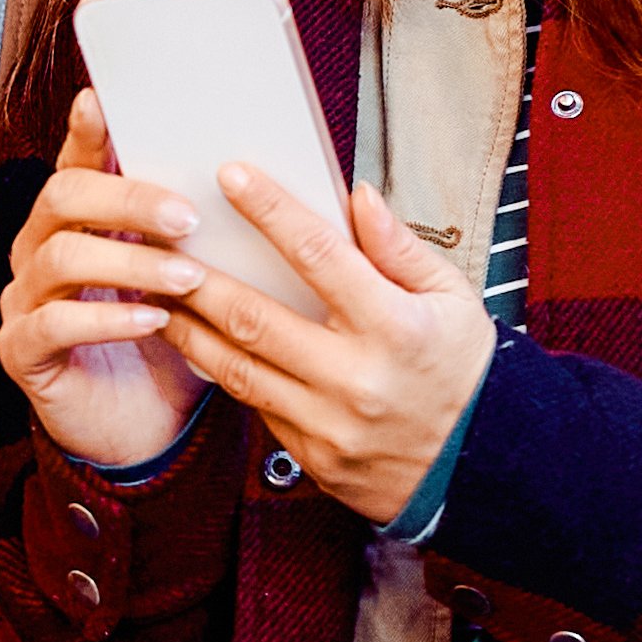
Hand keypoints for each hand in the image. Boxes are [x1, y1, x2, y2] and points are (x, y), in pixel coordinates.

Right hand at [0, 94, 213, 471]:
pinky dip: (105, 319)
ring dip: (130, 261)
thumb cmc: (173, 345)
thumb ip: (207, 230)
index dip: (85, 131)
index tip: (102, 101)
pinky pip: (51, 324)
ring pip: (60, 256)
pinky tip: (151, 321)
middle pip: (64, 196)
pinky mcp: (23, 351)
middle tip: (187, 216)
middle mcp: (41, 249)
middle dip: (127, 198)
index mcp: (80, 222)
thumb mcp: (196, 278)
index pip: (78, 161)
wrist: (147, 428)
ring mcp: (26, 299)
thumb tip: (262, 177)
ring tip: (187, 277)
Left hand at [161, 160, 489, 525]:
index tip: (230, 175)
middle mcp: (358, 378)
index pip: (320, 255)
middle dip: (198, 277)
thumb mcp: (453, 299)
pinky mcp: (313, 458)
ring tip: (156, 292)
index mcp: (397, 328)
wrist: (485, 467)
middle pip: (254, 318)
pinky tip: (192, 342)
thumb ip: (399, 248)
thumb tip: (357, 196)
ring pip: (237, 369)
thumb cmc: (465, 370)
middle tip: (158, 242)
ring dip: (189, 328)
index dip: (270, 210)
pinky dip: (219, 372)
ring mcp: (331, 425)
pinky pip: (253, 407)